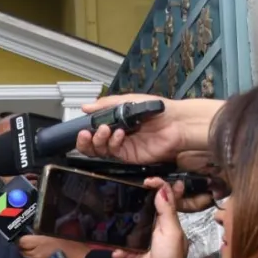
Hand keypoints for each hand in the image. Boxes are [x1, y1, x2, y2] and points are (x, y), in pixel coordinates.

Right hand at [76, 94, 222, 172]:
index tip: (81, 126)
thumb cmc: (156, 109)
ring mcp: (122, 147)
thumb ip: (106, 105)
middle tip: (85, 133)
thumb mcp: (128, 101)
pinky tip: (119, 134)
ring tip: (104, 130)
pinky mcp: (129, 157)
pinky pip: (114, 153)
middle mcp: (115, 136)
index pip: (92, 129)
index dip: (84, 130)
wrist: (176, 123)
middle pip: (91, 144)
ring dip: (98, 141)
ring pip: (99, 150)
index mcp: (114, 122)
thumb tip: (85, 107)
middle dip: (85, 140)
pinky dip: (113, 143)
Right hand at [111, 178, 186, 257]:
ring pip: (127, 221)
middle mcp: (154, 228)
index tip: (150, 181)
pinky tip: (121, 251)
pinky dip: (117, 246)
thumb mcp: (172, 233)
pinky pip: (116, 242)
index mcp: (168, 222)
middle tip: (130, 189)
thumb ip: (168, 211)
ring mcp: (138, 239)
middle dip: (136, 198)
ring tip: (117, 217)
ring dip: (121, 221)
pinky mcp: (127, 250)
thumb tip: (164, 189)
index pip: (165, 198)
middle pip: (144, 206)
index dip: (160, 186)